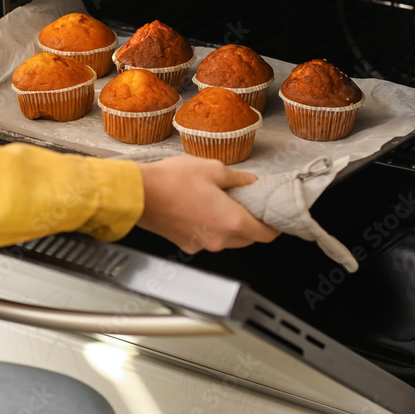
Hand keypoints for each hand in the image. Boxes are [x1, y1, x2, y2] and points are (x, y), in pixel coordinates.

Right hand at [135, 156, 279, 253]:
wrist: (139, 194)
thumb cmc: (171, 181)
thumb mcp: (212, 169)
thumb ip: (237, 178)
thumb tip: (248, 182)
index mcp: (232, 222)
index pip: (266, 234)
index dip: (274, 226)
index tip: (275, 218)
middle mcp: (219, 239)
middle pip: (248, 239)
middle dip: (251, 223)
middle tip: (247, 204)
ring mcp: (201, 244)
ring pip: (227, 240)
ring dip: (230, 226)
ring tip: (221, 203)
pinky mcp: (185, 244)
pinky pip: (207, 239)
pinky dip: (210, 228)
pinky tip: (200, 208)